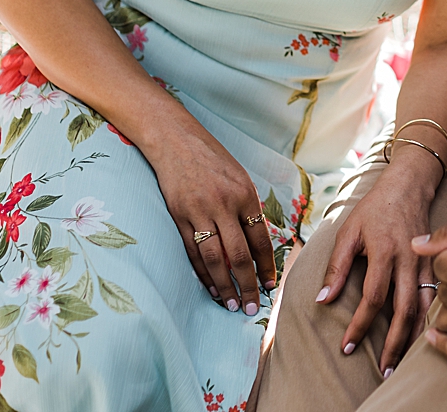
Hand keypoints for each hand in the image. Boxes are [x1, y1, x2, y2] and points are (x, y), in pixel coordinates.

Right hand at [144, 123, 275, 316]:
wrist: (175, 140)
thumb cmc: (212, 158)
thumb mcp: (240, 178)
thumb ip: (247, 208)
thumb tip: (257, 243)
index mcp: (245, 195)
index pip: (260, 239)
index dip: (266, 265)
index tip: (271, 285)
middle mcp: (224, 205)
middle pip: (239, 254)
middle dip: (248, 284)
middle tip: (253, 307)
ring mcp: (200, 212)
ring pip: (215, 259)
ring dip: (224, 285)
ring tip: (231, 304)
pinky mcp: (179, 217)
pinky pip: (193, 252)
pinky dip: (203, 274)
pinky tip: (211, 288)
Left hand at [314, 164, 436, 374]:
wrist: (409, 186)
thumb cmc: (374, 209)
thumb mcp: (348, 232)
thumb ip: (336, 267)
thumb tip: (323, 301)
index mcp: (385, 252)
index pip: (373, 298)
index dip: (359, 325)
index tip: (346, 347)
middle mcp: (408, 260)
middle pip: (404, 310)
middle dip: (393, 343)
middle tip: (383, 370)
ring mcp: (425, 263)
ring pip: (424, 307)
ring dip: (413, 337)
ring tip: (402, 362)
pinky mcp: (435, 264)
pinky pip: (435, 298)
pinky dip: (429, 320)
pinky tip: (422, 337)